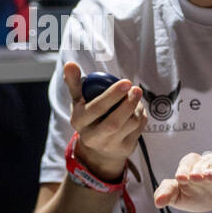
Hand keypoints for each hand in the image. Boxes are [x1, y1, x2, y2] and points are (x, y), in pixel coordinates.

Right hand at [63, 61, 147, 181]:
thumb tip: (69, 64)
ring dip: (137, 108)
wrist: (97, 147)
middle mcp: (92, 137)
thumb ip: (74, 82)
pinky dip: (142, 116)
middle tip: (136, 89)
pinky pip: (139, 129)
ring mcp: (109, 145)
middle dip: (128, 104)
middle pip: (113, 122)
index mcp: (79, 121)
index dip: (112, 95)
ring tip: (135, 97)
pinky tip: (137, 109)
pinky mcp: (124, 149)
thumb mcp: (78, 100)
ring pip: (129, 124)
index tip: (126, 82)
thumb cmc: (88, 116)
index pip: (96, 109)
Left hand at [153, 151, 211, 212]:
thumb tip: (158, 202)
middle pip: (204, 161)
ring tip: (209, 177)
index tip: (179, 179)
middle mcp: (210, 166)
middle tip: (193, 177)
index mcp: (193, 166)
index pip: (187, 162)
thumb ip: (168, 194)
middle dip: (198, 169)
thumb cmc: (201, 194)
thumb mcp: (181, 196)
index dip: (183, 169)